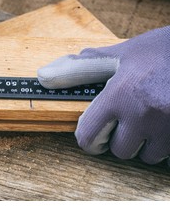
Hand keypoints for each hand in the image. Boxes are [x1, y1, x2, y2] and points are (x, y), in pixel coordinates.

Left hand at [37, 26, 169, 164]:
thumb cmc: (167, 49)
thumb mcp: (126, 52)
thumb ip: (88, 65)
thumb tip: (47, 73)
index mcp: (120, 93)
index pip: (88, 135)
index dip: (88, 140)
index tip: (93, 139)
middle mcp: (144, 113)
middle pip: (120, 151)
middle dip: (121, 140)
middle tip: (128, 122)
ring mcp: (169, 126)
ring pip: (147, 156)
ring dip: (146, 145)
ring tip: (152, 120)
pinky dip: (166, 145)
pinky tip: (166, 124)